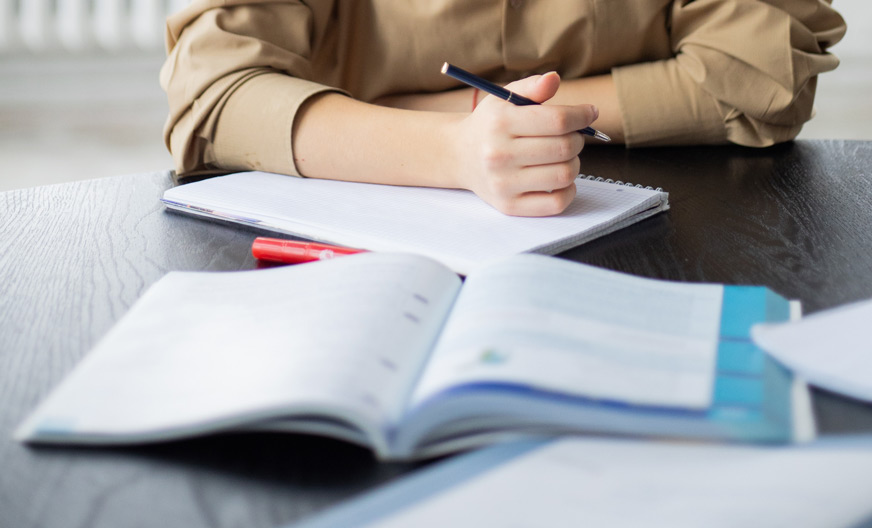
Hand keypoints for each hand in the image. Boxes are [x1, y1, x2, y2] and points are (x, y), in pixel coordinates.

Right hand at [448, 72, 597, 215]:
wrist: (460, 156)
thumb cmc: (490, 125)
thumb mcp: (504, 98)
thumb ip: (531, 87)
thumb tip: (554, 79)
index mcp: (500, 123)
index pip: (557, 120)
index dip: (582, 116)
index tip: (590, 113)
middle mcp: (499, 155)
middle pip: (564, 148)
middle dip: (578, 139)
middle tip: (573, 135)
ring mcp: (503, 184)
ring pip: (564, 175)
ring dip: (574, 163)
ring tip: (564, 156)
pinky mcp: (509, 206)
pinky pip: (556, 203)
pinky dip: (568, 190)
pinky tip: (560, 179)